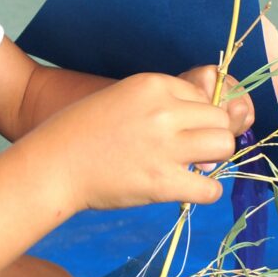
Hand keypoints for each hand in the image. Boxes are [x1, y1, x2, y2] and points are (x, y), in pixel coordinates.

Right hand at [45, 71, 247, 211]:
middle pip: (221, 120)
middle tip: (188, 152)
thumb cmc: (82, 131)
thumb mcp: (122, 98)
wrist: (53, 164)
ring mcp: (164, 147)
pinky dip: (204, 192)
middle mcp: (163, 111)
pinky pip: (211, 188)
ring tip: (189, 167)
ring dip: (213, 160)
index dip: (195, 116)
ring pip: (225, 146)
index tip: (177, 131)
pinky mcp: (162, 182)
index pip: (204, 96)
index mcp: (152, 84)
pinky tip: (183, 188)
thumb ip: (162, 104)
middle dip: (210, 136)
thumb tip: (209, 122)